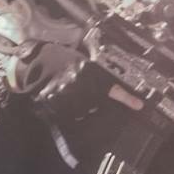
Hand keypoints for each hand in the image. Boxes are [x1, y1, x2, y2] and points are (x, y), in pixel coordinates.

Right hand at [8, 44, 142, 111]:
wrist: (34, 63)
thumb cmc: (59, 59)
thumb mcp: (79, 60)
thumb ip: (95, 72)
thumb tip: (111, 85)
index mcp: (89, 72)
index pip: (112, 88)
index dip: (127, 98)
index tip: (139, 105)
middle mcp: (81, 85)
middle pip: (98, 104)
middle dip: (95, 103)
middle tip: (85, 95)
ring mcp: (69, 97)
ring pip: (84, 111)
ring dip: (82, 108)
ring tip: (71, 95)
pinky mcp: (57, 105)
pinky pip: (70, 114)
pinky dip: (69, 111)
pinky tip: (63, 101)